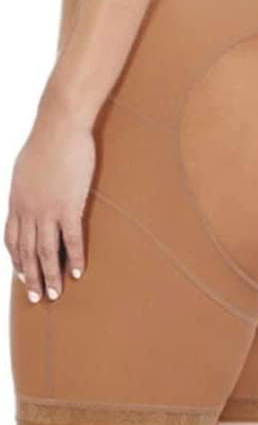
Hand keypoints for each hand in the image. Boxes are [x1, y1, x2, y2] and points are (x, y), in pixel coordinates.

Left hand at [3, 98, 95, 303]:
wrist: (59, 128)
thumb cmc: (45, 140)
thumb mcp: (25, 168)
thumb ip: (25, 186)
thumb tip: (27, 193)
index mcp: (17, 201)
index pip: (12, 239)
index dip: (16, 259)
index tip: (21, 275)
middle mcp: (29, 210)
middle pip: (26, 251)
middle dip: (30, 276)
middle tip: (37, 297)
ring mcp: (49, 210)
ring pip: (46, 251)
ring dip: (50, 275)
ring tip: (54, 294)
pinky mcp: (70, 205)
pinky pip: (71, 239)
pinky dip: (73, 258)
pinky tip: (77, 272)